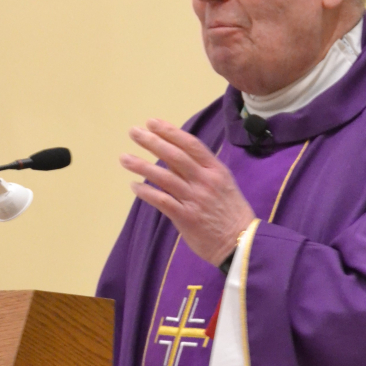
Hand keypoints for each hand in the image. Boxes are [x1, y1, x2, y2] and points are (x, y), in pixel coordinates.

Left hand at [120, 118, 254, 265]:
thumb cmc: (230, 211)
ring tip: (124, 158)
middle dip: (152, 142)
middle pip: (175, 156)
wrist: (242, 243)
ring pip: (165, 177)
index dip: (170, 132)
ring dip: (142, 166)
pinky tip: (134, 186)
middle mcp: (205, 181)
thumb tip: (173, 153)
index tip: (152, 122)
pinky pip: (163, 201)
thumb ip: (199, 168)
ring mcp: (195, 199)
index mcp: (216, 170)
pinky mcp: (186, 218)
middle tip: (133, 132)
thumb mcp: (222, 183)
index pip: (191, 144)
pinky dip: (147, 192)